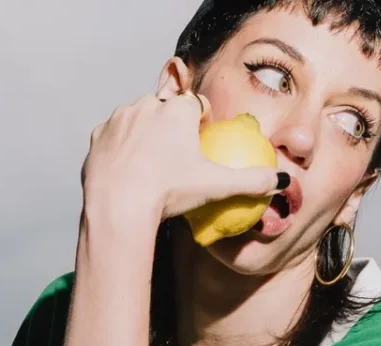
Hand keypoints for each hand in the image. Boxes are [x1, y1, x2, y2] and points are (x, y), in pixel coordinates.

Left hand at [80, 91, 285, 237]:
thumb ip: (252, 181)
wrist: (118, 206)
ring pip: (138, 119)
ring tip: (149, 165)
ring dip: (144, 134)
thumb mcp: (217, 186)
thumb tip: (283, 182)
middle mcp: (148, 104)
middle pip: (166, 110)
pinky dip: (120, 149)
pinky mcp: (97, 135)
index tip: (199, 143)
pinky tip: (126, 171)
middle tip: (174, 158)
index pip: (197, 106)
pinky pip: (114, 137)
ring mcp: (120, 118)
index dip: (200, 122)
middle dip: (171, 126)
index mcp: (179, 109)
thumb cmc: (170, 193)